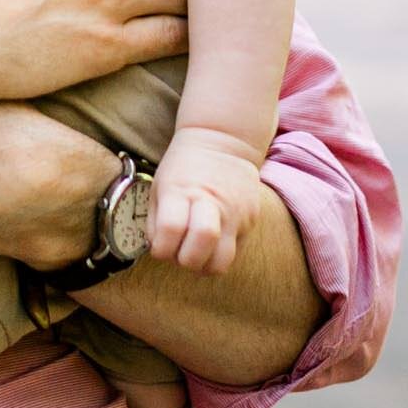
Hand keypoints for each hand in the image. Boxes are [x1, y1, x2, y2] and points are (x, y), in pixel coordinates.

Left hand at [147, 127, 262, 274]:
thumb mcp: (160, 185)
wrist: (224, 141)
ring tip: (196, 252)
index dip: (161, 249)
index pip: (170, 231)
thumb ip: (155, 222)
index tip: (160, 246)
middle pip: (198, 253)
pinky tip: (212, 241)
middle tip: (179, 252)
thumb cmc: (184, 168)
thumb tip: (159, 251)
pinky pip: (235, 253)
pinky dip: (219, 254)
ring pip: (221, 263)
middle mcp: (211, 203)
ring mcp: (235, 214)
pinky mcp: (251, 221)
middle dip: (184, 261)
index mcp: (181, 191)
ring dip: (204, 266)